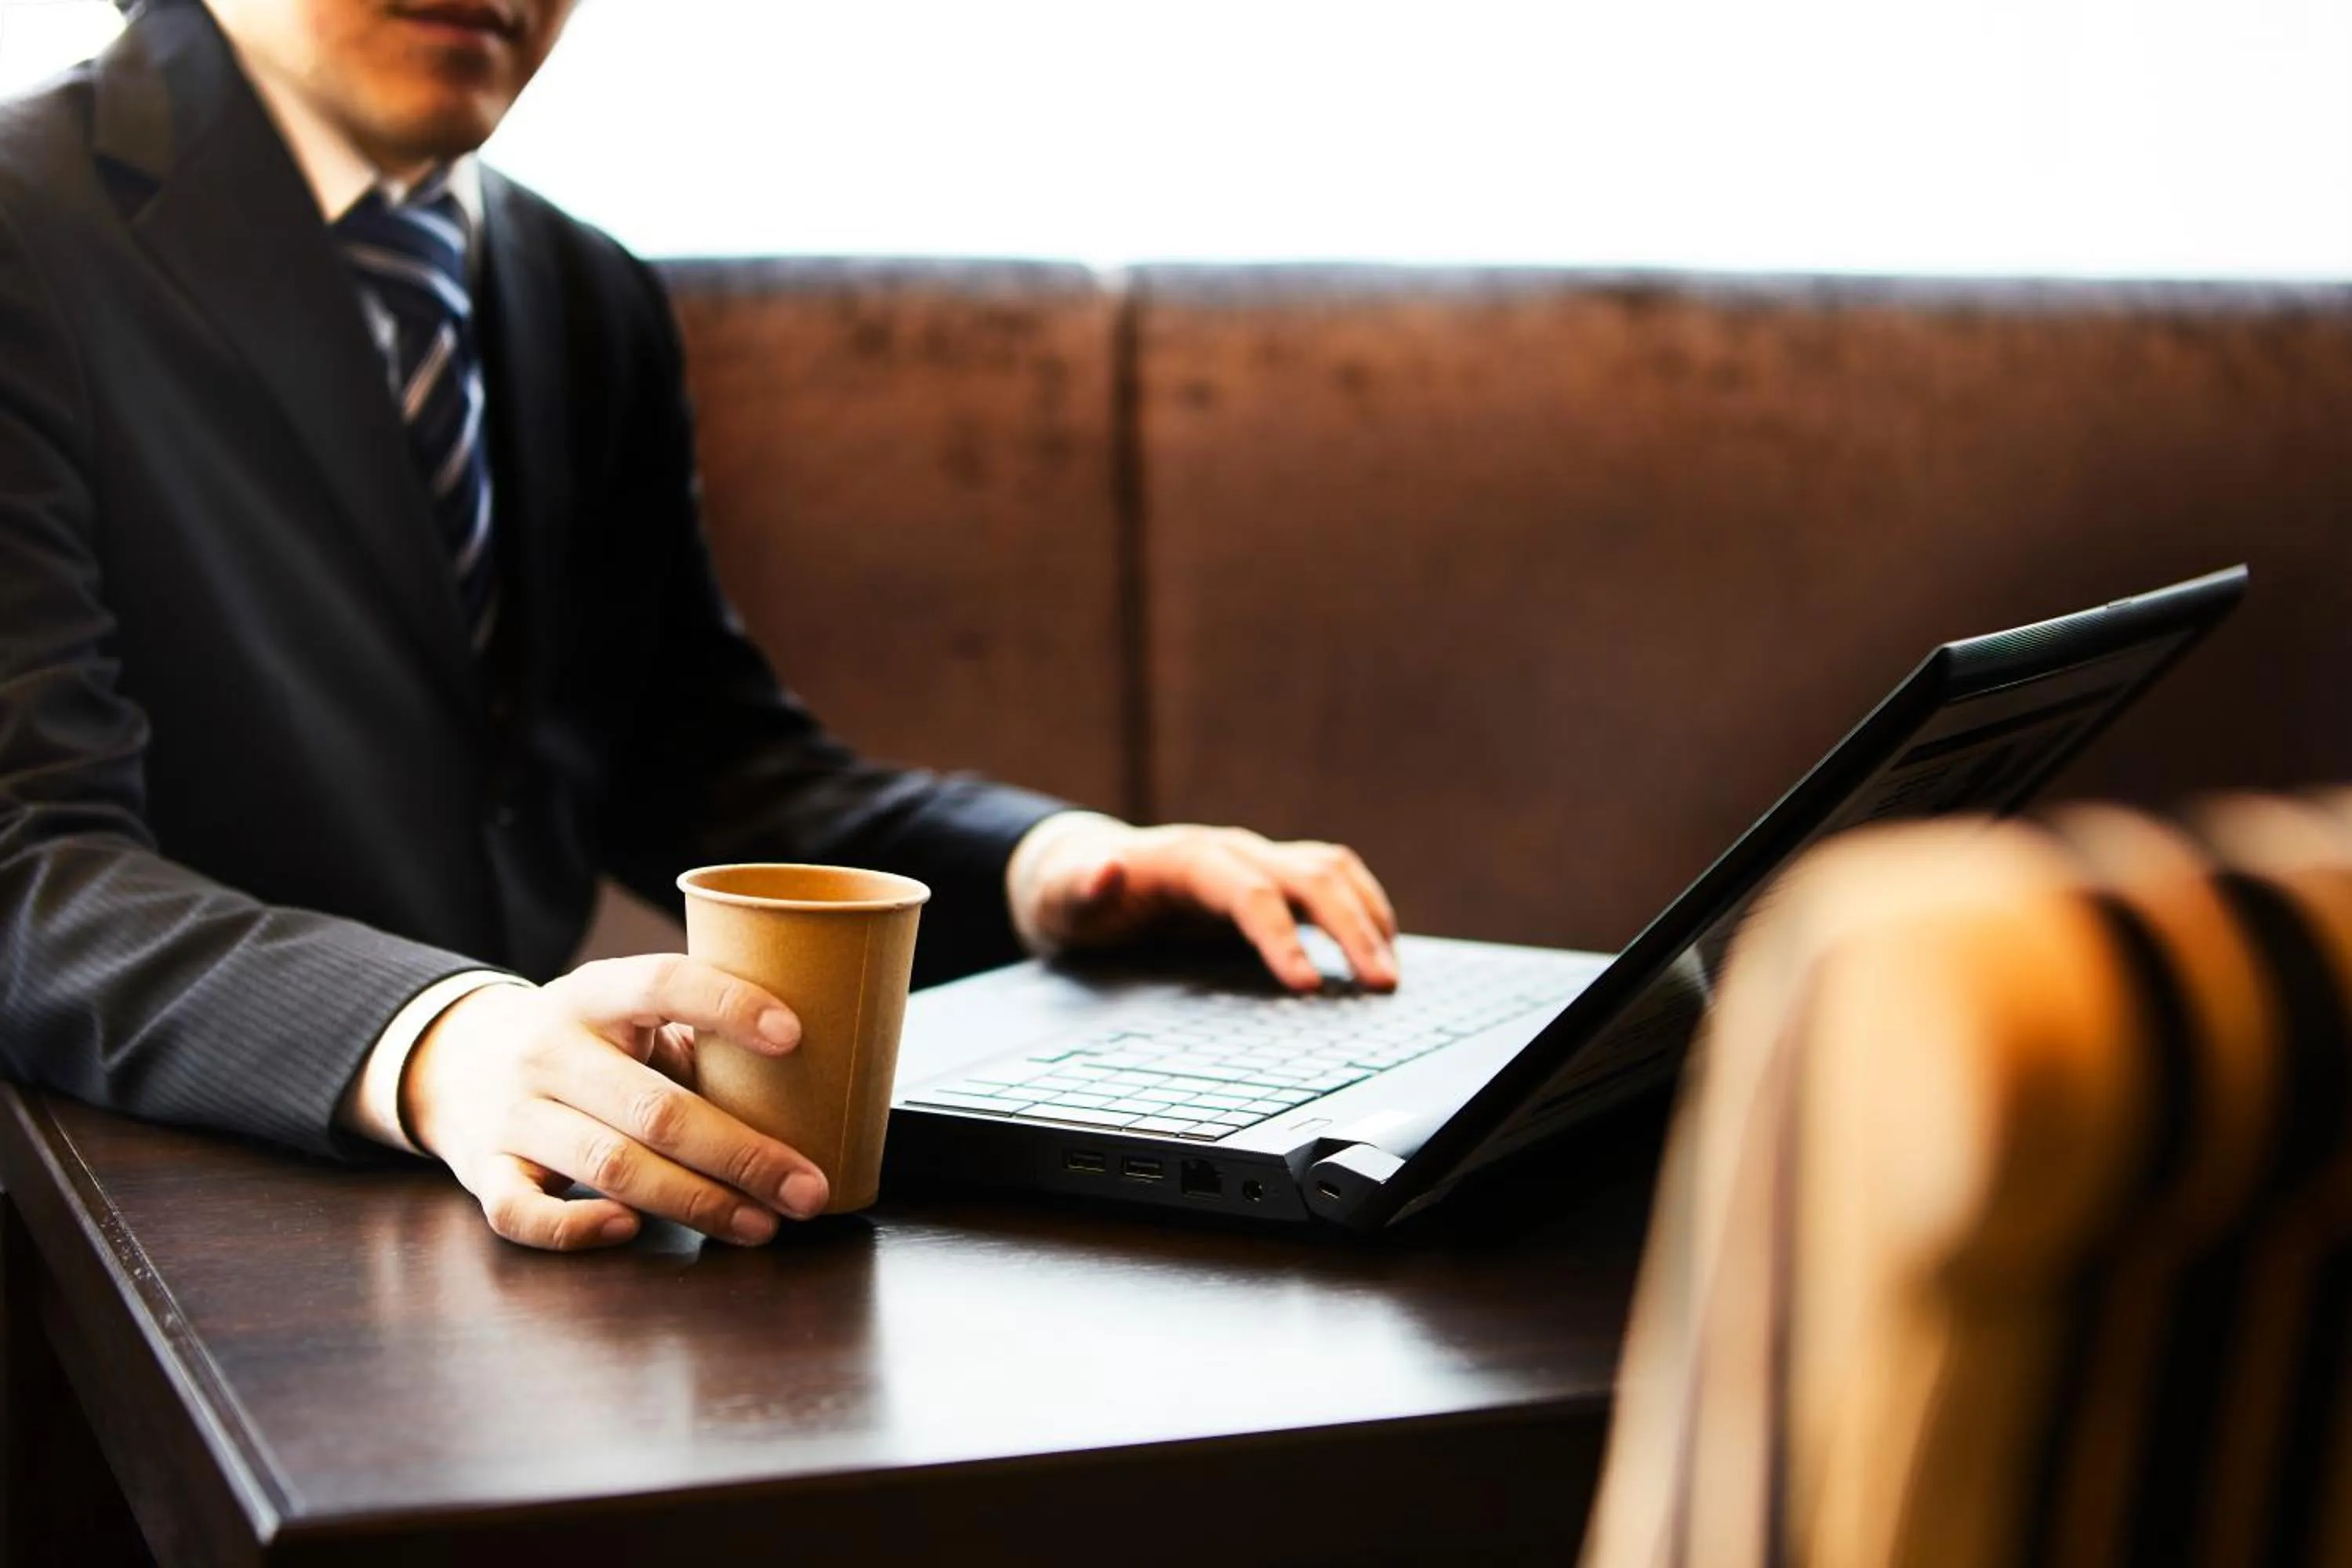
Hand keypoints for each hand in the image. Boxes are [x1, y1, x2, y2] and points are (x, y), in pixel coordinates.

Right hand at [398, 955, 830, 1250]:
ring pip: (609, 1164)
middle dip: (742, 1153)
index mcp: (595, 994)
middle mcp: (550, 1049)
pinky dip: (577, 1228)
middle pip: (654, 1107)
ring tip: (761, 1223)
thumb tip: (819, 1079)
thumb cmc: (587, 1044)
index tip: (795, 1036)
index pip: (662, 982)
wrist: (458, 1061)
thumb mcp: (627, 1014)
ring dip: (696, 1201)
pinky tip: (632, 1231)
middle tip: (807, 1187)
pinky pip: (524, 1212)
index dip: (729, 1004)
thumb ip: (695, 1036)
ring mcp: (514, 1113)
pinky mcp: (486, 1171)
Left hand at [1009, 815, 1400, 991]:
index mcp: (1187, 859)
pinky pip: (1331, 879)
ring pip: (1331, 871)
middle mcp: (1232, 850)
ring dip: (1367, 917)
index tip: (1306, 987)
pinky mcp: (1271, 873)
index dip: (1281, 938)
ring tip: (1389, 974)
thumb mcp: (1059, 901)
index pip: (1249, 894)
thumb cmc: (1073, 897)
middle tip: (1381, 985)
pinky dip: (1362, 907)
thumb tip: (1103, 869)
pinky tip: (1379, 946)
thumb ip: (1078, 889)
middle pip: (1309, 878)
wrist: (1083, 872)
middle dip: (1350, 929)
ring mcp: (1256, 857)